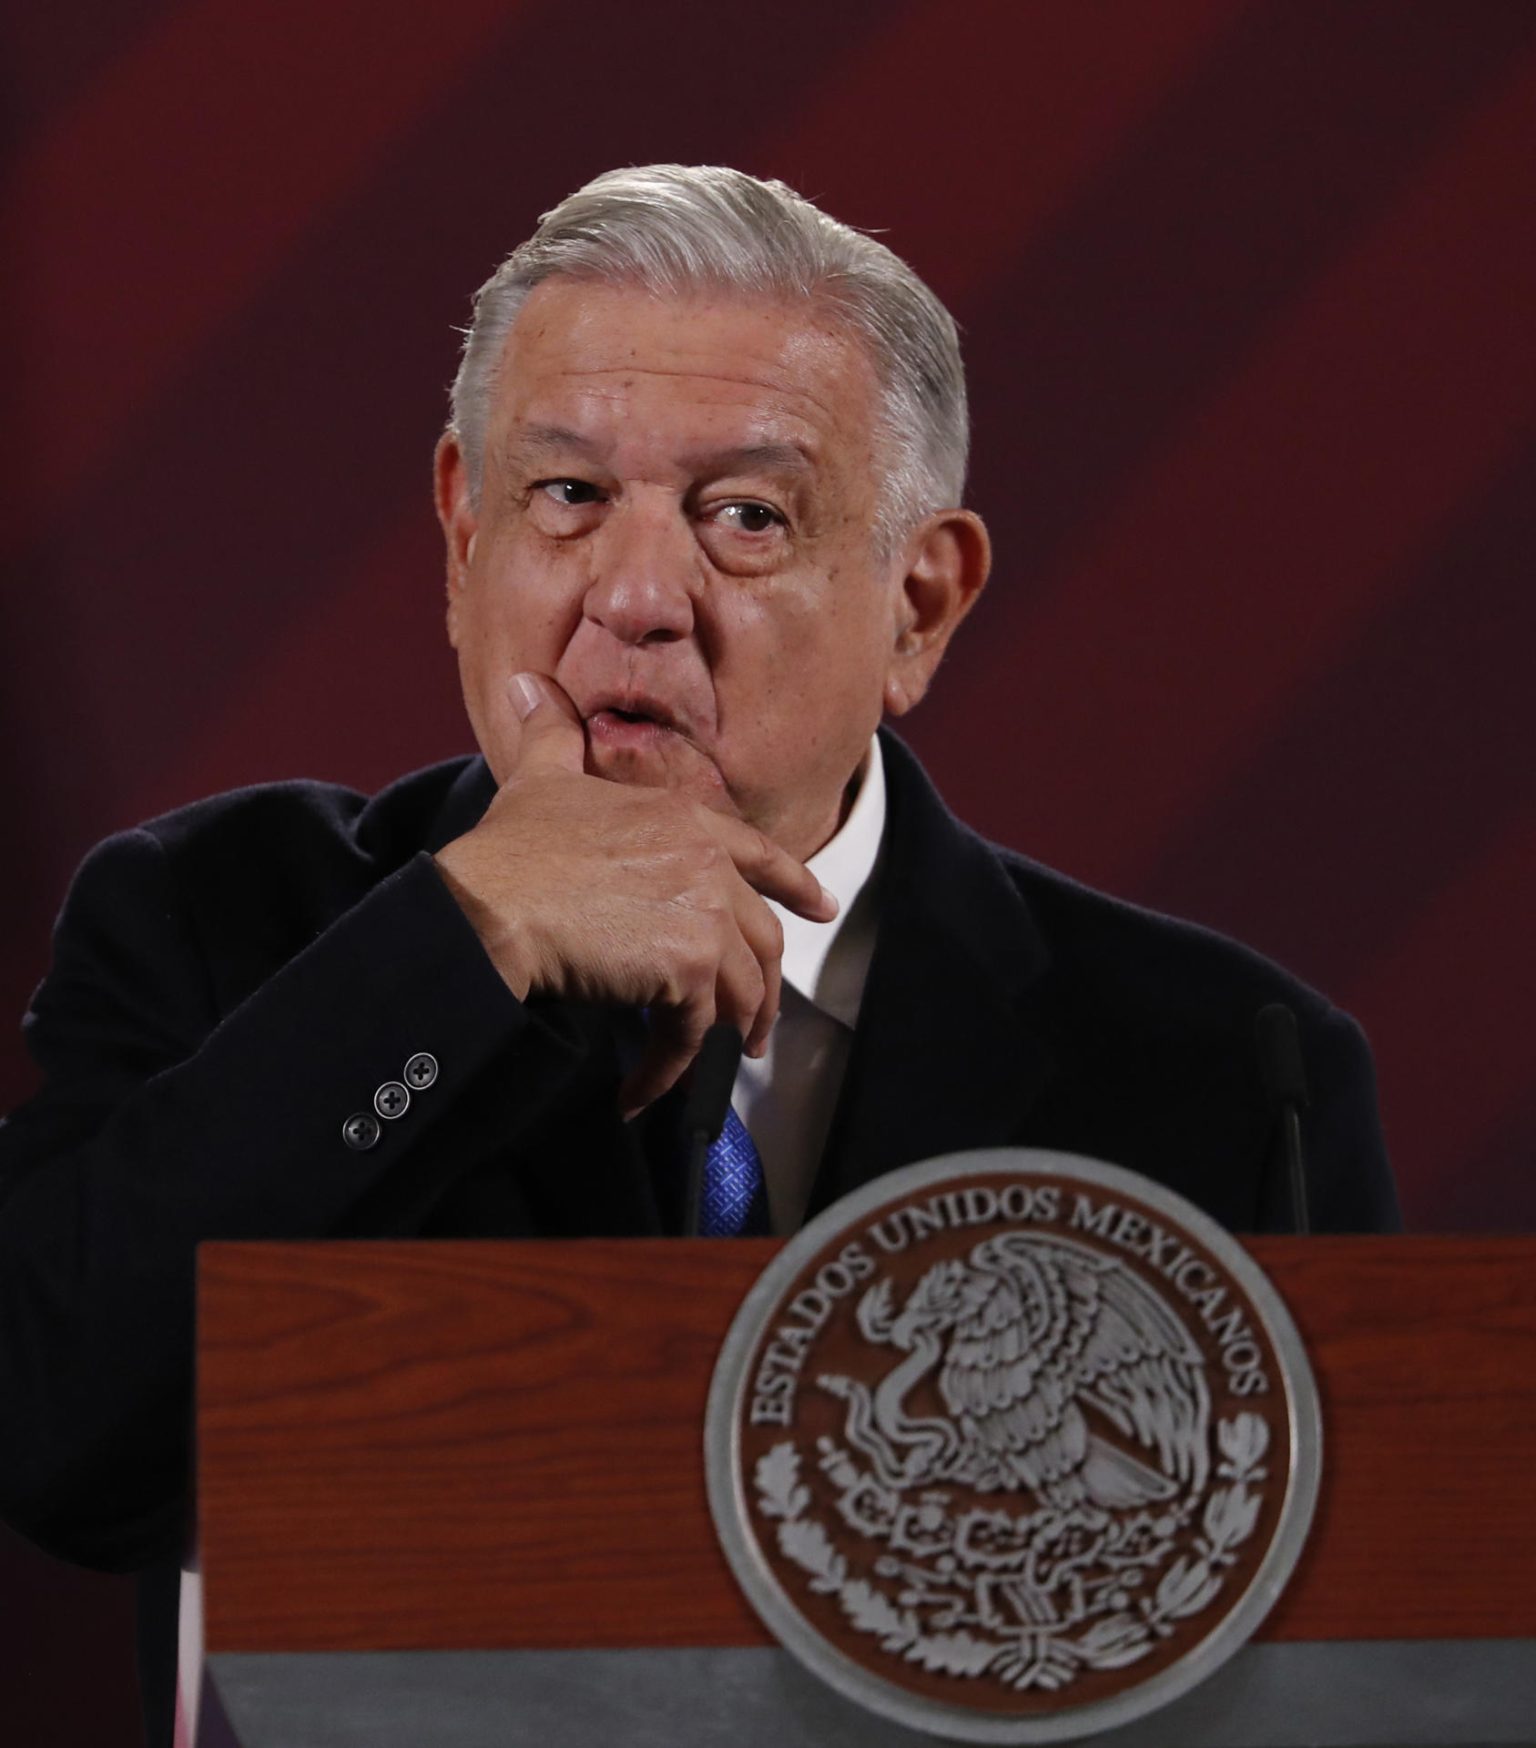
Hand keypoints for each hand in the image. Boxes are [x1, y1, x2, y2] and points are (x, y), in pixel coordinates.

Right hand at [434, 672, 836, 1112]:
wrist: (490, 905)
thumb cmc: (510, 849)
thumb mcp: (537, 779)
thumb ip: (547, 734)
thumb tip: (527, 684)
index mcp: (684, 818)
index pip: (761, 854)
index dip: (795, 884)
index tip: (822, 908)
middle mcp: (707, 862)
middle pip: (761, 936)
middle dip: (766, 985)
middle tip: (756, 1024)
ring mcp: (705, 915)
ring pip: (743, 988)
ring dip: (728, 1031)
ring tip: (711, 1061)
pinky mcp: (690, 969)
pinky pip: (694, 1034)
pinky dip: (669, 1070)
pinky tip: (641, 1091)